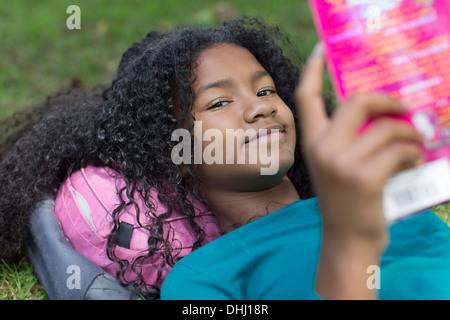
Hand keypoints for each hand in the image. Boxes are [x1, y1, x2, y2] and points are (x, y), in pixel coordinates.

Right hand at [295, 43, 423, 298]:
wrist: (347, 240)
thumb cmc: (346, 201)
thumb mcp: (338, 166)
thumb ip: (351, 139)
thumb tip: (388, 113)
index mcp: (312, 143)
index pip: (305, 98)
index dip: (312, 70)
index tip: (320, 48)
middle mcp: (321, 148)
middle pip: (357, 100)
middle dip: (388, 100)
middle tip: (406, 109)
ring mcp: (341, 163)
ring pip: (387, 127)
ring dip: (412, 133)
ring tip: (417, 145)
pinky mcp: (363, 177)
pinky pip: (400, 149)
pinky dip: (414, 153)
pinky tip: (412, 163)